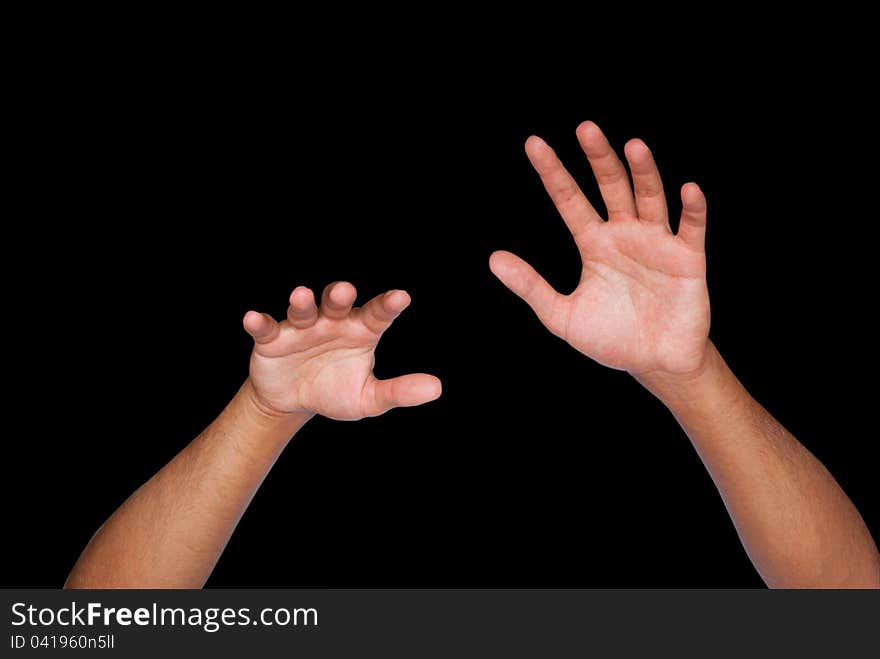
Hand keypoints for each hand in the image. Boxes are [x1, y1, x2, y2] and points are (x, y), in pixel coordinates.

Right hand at [242, 282, 440, 419]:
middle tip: (346, 291)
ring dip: (301, 303)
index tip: (401, 298)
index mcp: (360, 331)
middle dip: (339, 296)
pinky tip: (252, 318)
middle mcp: (331, 321)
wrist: (293, 401)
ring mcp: (301, 327)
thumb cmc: (336, 391)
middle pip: (337, 303)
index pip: (377, 314)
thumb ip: (399, 391)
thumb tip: (436, 388)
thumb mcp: (368, 397)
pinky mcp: (272, 339)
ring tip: (301, 296)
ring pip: (302, 309)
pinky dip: (259, 322)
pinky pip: (266, 327)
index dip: (387, 305)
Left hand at [490, 121, 709, 377]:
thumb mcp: (562, 315)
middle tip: (584, 128)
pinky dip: (692, 209)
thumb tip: (492, 258)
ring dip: (643, 172)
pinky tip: (688, 189)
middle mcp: (624, 234)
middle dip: (599, 158)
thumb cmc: (611, 338)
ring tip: (633, 146)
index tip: (533, 144)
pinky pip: (691, 229)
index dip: (553, 173)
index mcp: (594, 243)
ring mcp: (657, 243)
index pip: (569, 200)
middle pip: (610, 186)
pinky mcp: (688, 259)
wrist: (655, 363)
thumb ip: (530, 287)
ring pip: (649, 198)